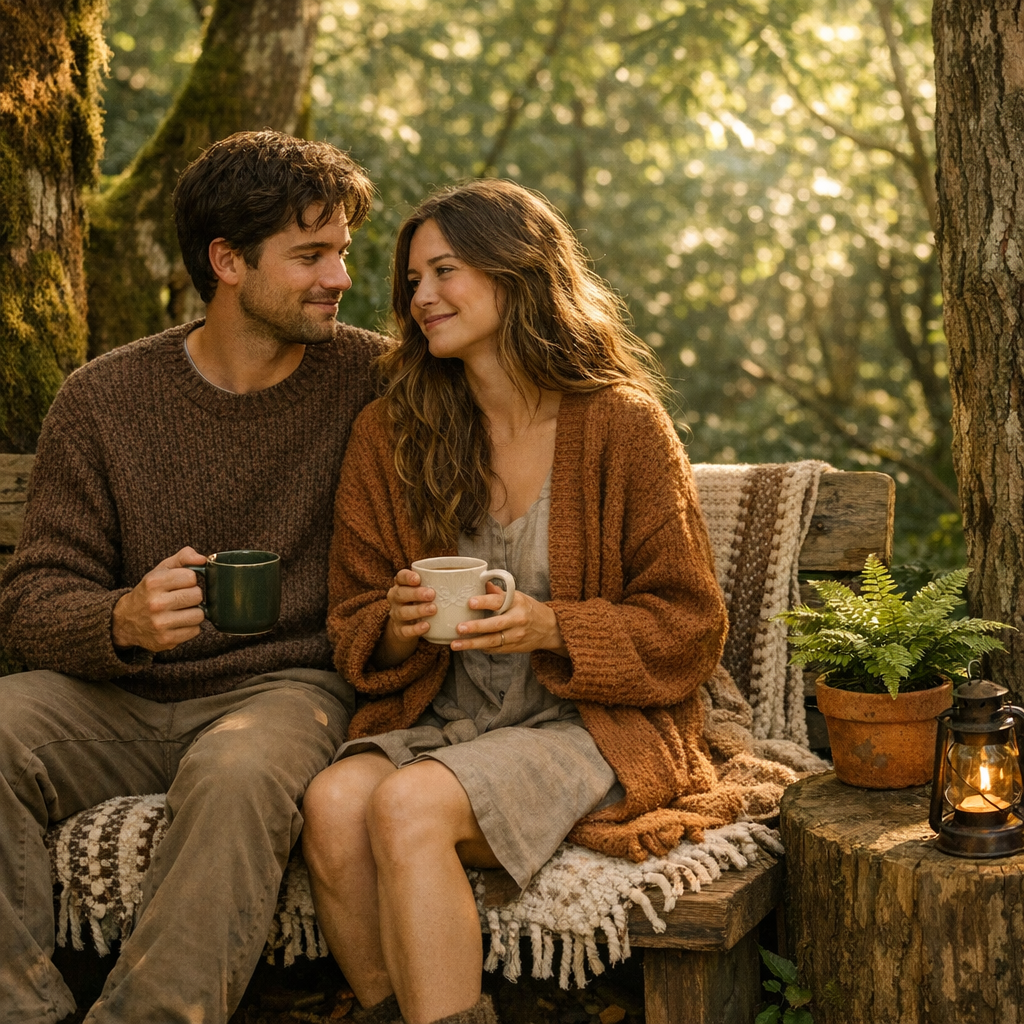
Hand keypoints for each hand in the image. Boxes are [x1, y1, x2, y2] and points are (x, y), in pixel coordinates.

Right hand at [111, 547, 206, 651]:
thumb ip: (183, 558)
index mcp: (153, 583)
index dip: (189, 580)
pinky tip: (178, 623)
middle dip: (193, 596)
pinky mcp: (166, 640)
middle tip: (182, 598)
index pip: (191, 577)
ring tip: (182, 611)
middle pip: (197, 595)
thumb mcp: (161, 570)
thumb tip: (203, 559)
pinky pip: (195, 631)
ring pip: (199, 615)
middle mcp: (155, 603)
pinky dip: (190, 627)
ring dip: (194, 612)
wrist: (125, 620)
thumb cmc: (150, 592)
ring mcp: (160, 623)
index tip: (181, 584)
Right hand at [372, 568, 436, 667]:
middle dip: (416, 593)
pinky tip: (427, 626)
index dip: (407, 577)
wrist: (406, 627)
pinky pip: (406, 630)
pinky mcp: (400, 631)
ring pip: (403, 612)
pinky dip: (416, 628)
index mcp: (401, 585)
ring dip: (418, 610)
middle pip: (401, 594)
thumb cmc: (422, 602)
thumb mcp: (426, 591)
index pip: (400, 577)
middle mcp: (396, 599)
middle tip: (432, 594)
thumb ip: (442, 583)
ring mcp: (397, 615)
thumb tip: (475, 577)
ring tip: (433, 609)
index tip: (418, 578)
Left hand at [449, 584, 567, 656]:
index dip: (484, 601)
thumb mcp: (517, 597)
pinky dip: (481, 648)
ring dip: (473, 644)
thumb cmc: (528, 608)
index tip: (470, 602)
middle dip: (476, 627)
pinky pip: (495, 649)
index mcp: (516, 603)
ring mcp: (516, 636)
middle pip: (495, 625)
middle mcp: (517, 619)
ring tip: (455, 644)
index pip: (499, 602)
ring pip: (493, 641)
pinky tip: (468, 647)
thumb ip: (498, 593)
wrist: (549, 628)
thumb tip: (481, 581)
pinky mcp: (513, 648)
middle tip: (459, 628)